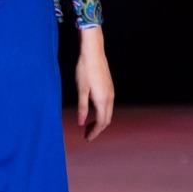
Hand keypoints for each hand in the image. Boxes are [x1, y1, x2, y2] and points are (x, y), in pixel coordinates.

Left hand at [75, 26, 113, 141]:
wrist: (93, 52)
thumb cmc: (85, 70)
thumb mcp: (81, 90)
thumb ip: (82, 107)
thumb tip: (81, 123)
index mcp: (102, 100)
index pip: (101, 123)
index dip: (94, 133)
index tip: (87, 139)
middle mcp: (110, 98)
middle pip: (106, 120)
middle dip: (97, 129)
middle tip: (86, 134)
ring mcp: (111, 92)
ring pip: (108, 113)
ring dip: (100, 121)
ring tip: (88, 124)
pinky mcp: (110, 87)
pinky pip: (108, 105)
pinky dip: (102, 112)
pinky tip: (93, 110)